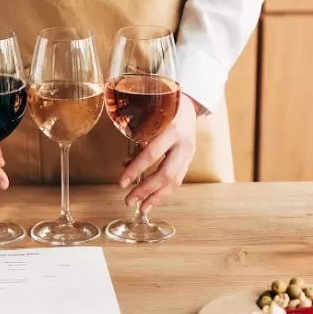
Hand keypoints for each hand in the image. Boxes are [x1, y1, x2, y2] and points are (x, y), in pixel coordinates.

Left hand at [118, 94, 198, 213]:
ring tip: (142, 209)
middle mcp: (183, 143)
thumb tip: (124, 165)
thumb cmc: (164, 111)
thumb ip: (139, 142)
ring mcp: (189, 153)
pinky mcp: (190, 160)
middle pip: (165, 173)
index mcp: (171, 130)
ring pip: (175, 181)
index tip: (122, 183)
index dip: (135, 170)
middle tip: (129, 200)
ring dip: (157, 197)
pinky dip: (164, 192)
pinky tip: (153, 200)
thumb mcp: (151, 120)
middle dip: (146, 190)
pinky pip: (178, 180)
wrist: (188, 105)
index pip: (151, 154)